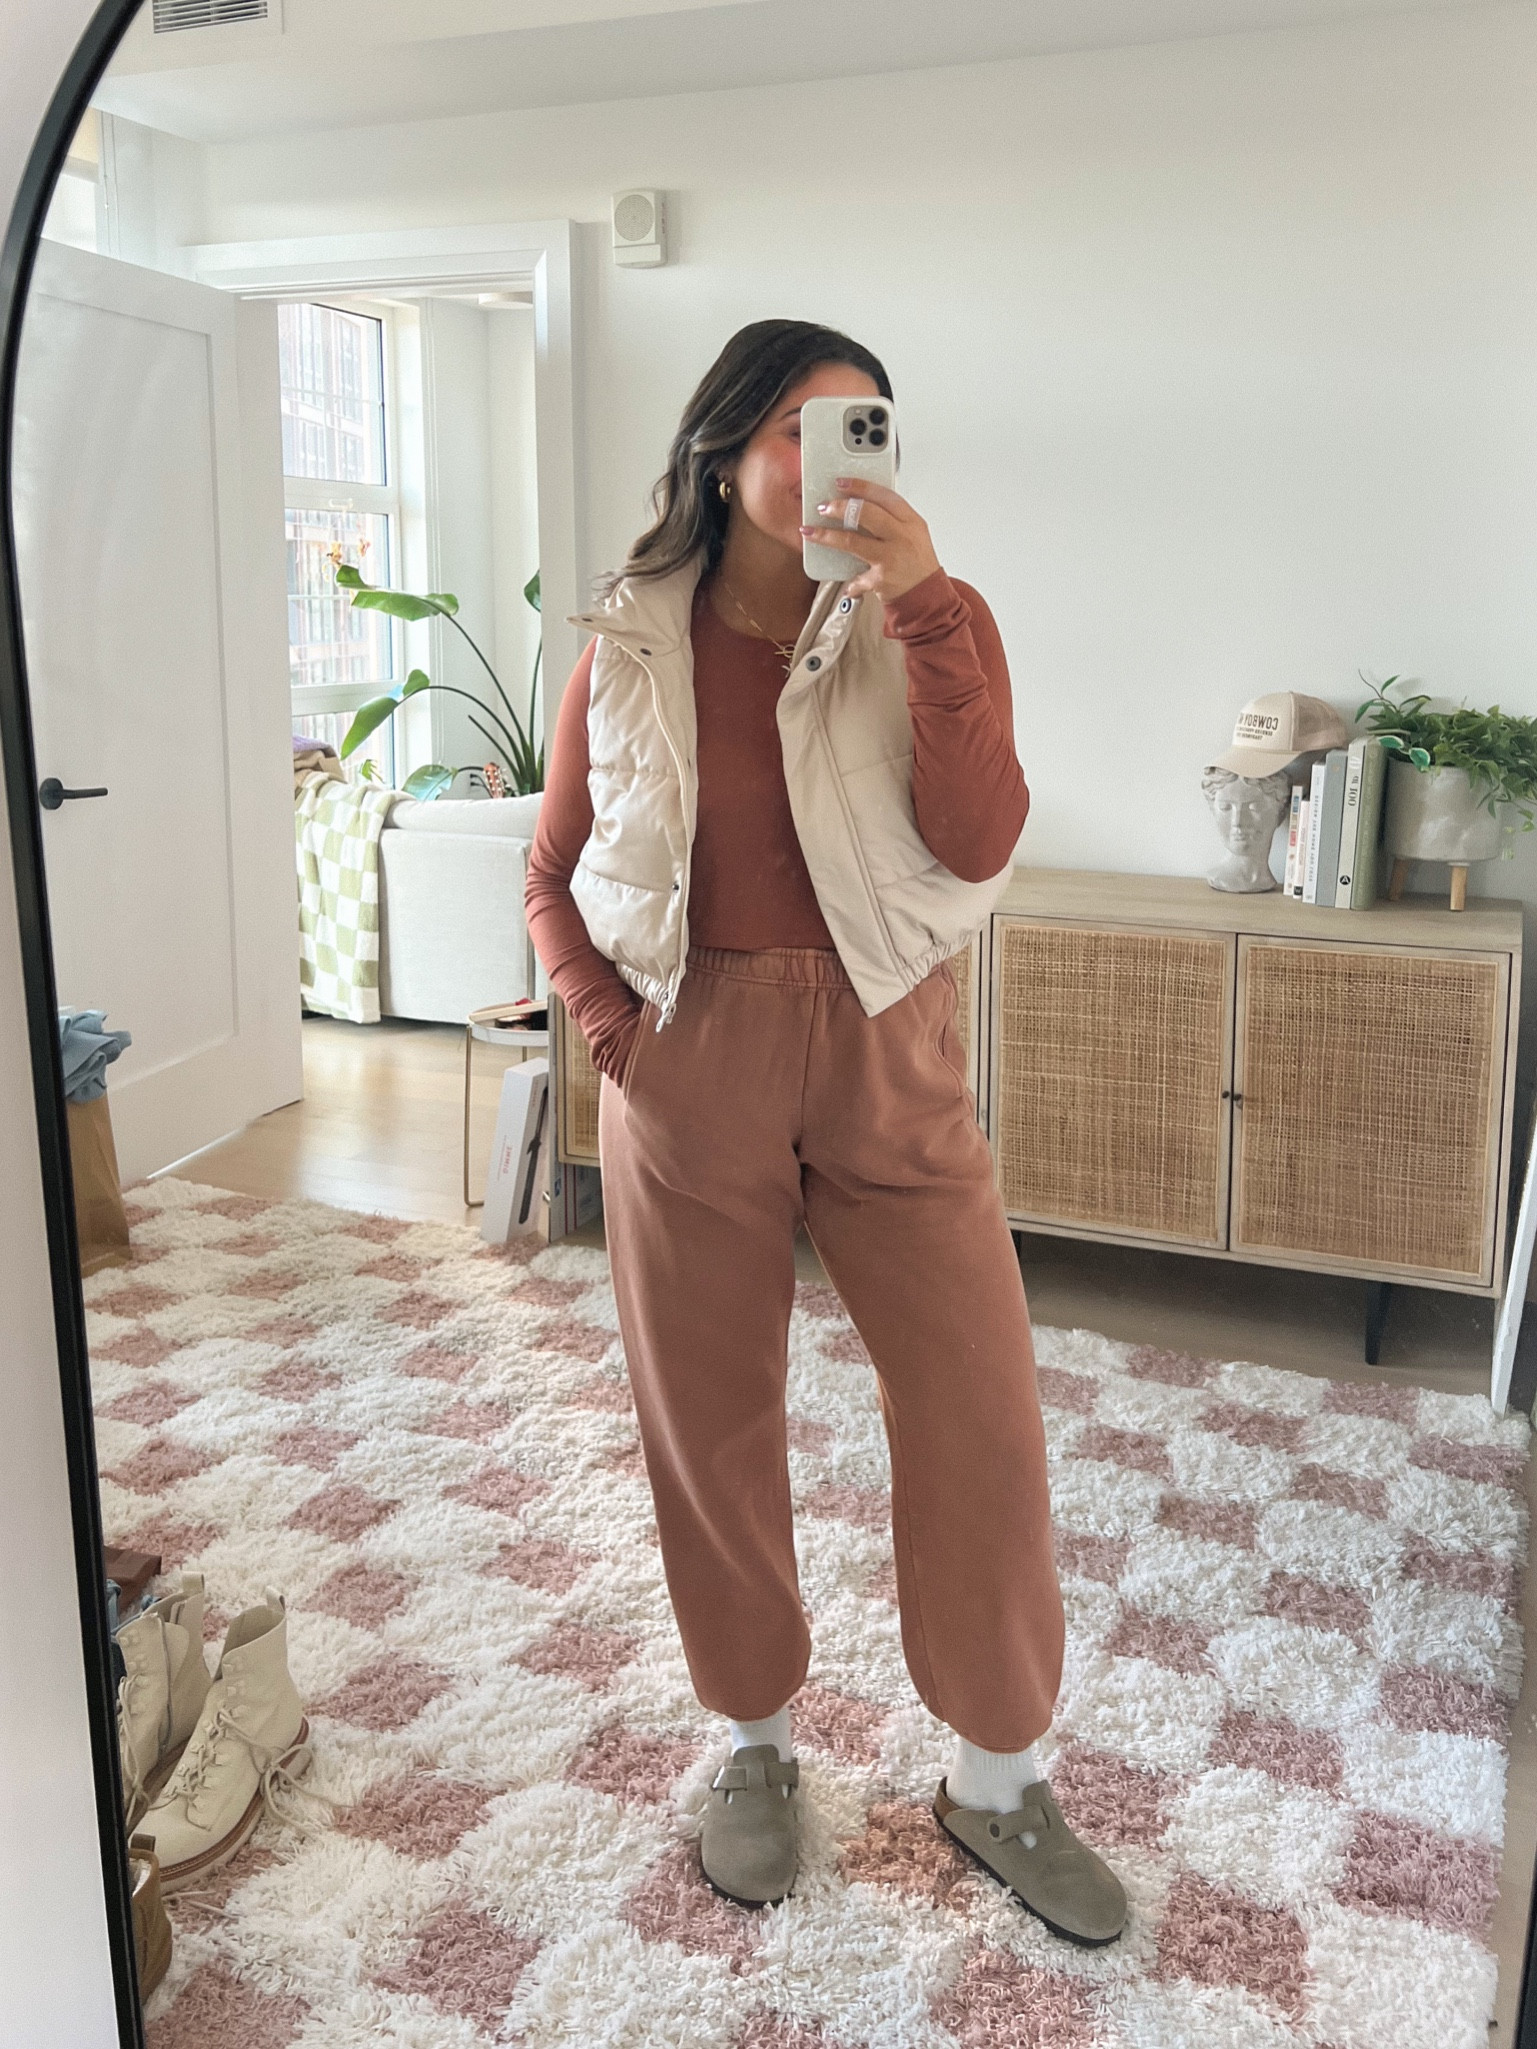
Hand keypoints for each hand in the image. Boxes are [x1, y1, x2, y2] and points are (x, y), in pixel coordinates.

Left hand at [799, 479, 941, 600]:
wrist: (928, 594)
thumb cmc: (918, 562)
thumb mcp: (913, 533)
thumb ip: (892, 518)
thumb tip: (860, 504)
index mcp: (910, 520)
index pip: (884, 495)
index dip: (860, 486)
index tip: (841, 482)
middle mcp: (901, 536)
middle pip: (866, 513)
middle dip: (840, 507)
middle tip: (824, 507)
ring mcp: (890, 557)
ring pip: (852, 541)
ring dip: (827, 536)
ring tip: (811, 532)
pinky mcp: (881, 578)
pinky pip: (856, 577)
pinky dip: (849, 582)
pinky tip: (846, 584)